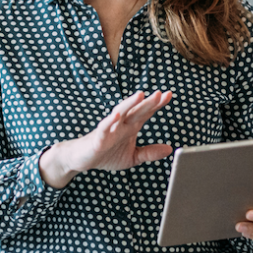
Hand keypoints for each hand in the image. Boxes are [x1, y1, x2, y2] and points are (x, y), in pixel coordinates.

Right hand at [39, 91, 173, 188]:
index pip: (146, 113)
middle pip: (137, 110)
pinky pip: (104, 127)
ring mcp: (110, 128)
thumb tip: (170, 149)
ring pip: (121, 113)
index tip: (169, 95)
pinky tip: (117, 114)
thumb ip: (149, 152)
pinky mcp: (98, 137)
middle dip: (148, 102)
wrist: (83, 159)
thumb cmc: (107, 154)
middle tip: (160, 93)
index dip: (157, 104)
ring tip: (141, 95)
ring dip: (130, 103)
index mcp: (131, 127)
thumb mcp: (133, 157)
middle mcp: (122, 124)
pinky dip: (110, 120)